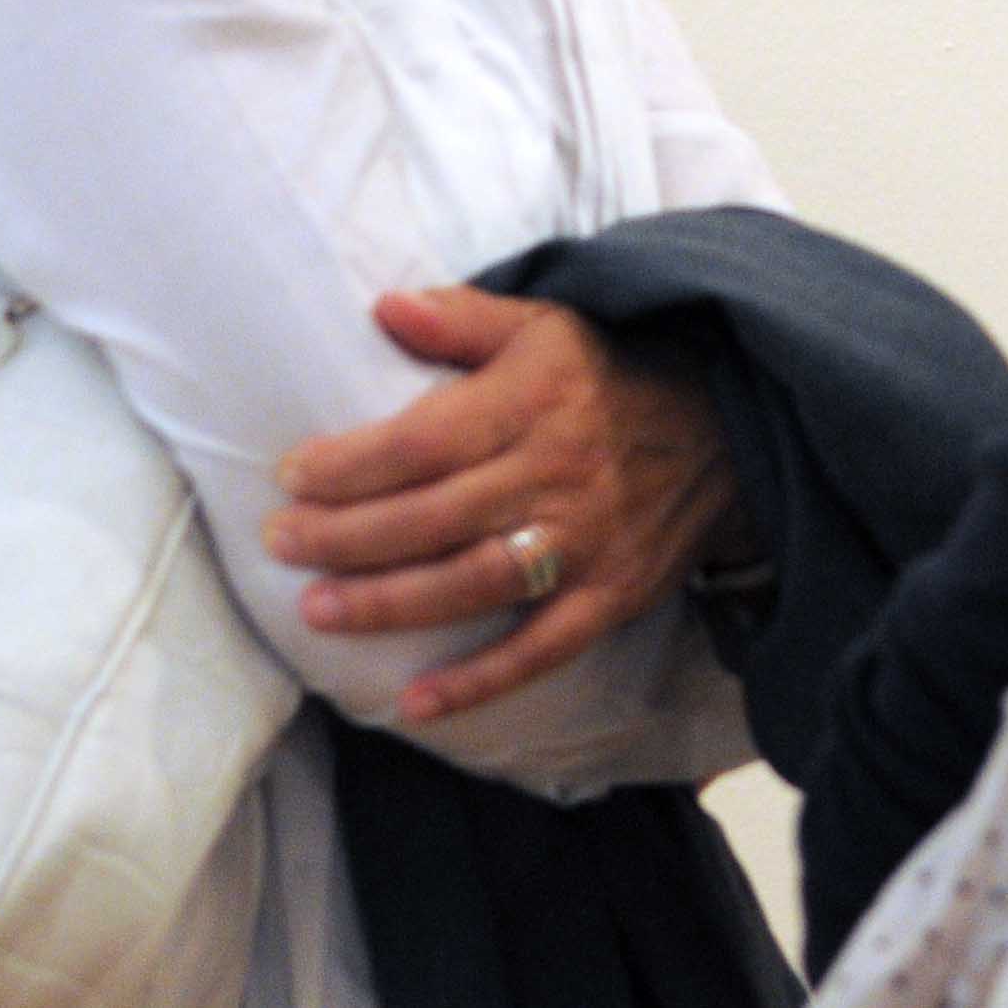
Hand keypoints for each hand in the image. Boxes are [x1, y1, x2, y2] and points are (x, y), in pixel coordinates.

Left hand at [263, 287, 749, 724]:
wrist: (727, 426)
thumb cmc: (610, 373)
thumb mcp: (545, 325)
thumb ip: (462, 318)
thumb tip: (382, 305)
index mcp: (533, 401)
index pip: (425, 440)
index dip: (352, 463)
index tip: (292, 474)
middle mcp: (555, 474)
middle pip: (434, 516)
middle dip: (347, 537)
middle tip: (280, 543)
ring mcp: (585, 541)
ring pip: (474, 583)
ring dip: (391, 603)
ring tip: (317, 612)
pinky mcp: (610, 595)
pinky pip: (540, 648)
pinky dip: (479, 681)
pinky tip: (414, 702)